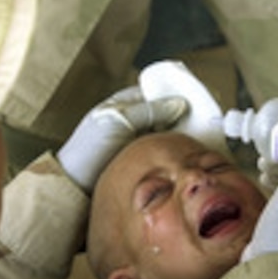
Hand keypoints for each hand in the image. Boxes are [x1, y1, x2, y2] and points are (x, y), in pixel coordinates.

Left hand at [57, 86, 186, 191]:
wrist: (74, 185)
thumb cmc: (88, 149)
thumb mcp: (119, 121)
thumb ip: (148, 110)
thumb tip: (178, 103)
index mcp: (123, 104)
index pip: (154, 92)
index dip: (173, 95)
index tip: (194, 101)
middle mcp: (132, 121)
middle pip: (163, 114)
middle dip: (181, 117)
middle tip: (202, 122)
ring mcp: (137, 142)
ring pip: (165, 134)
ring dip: (179, 137)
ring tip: (197, 140)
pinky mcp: (141, 162)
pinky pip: (162, 152)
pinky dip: (174, 153)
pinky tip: (184, 156)